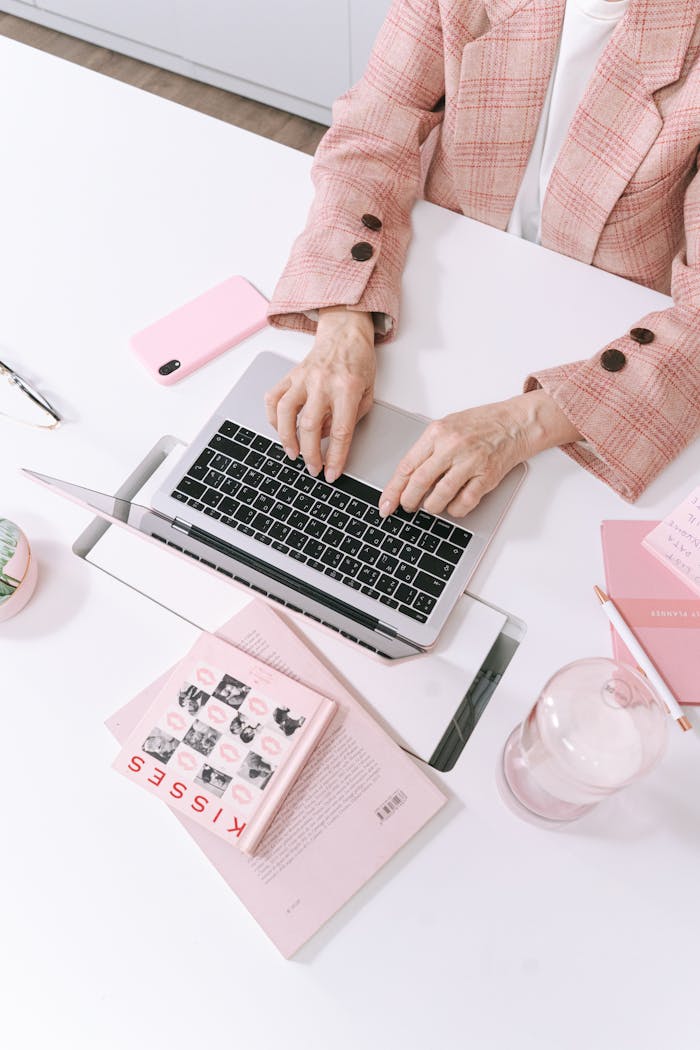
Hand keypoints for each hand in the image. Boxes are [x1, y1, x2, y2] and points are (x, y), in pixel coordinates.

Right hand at [264, 307, 375, 482]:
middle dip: (310, 454)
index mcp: (347, 389)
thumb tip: (327, 439)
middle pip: (310, 426)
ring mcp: (303, 378)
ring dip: (286, 438)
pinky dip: (273, 417)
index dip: (335, 457)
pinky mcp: (290, 376)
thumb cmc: (358, 363)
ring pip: (286, 412)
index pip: (340, 431)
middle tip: (313, 469)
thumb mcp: (367, 393)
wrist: (344, 333)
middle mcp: (323, 383)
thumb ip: (351, 418)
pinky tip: (280, 429)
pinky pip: (274, 398)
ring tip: (293, 453)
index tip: (331, 474)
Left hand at [379, 389, 582, 517]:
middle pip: (419, 482)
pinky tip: (453, 506)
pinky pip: (465, 502)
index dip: (393, 489)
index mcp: (437, 433)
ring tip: (430, 506)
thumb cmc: (482, 424)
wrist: (515, 423)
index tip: (385, 504)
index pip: (407, 465)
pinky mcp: (487, 476)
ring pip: (440, 495)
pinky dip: (455, 509)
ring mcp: (470, 462)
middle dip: (408, 501)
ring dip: (431, 506)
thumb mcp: (447, 426)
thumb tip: (408, 478)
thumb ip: (428, 450)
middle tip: (406, 508)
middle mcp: (452, 446)